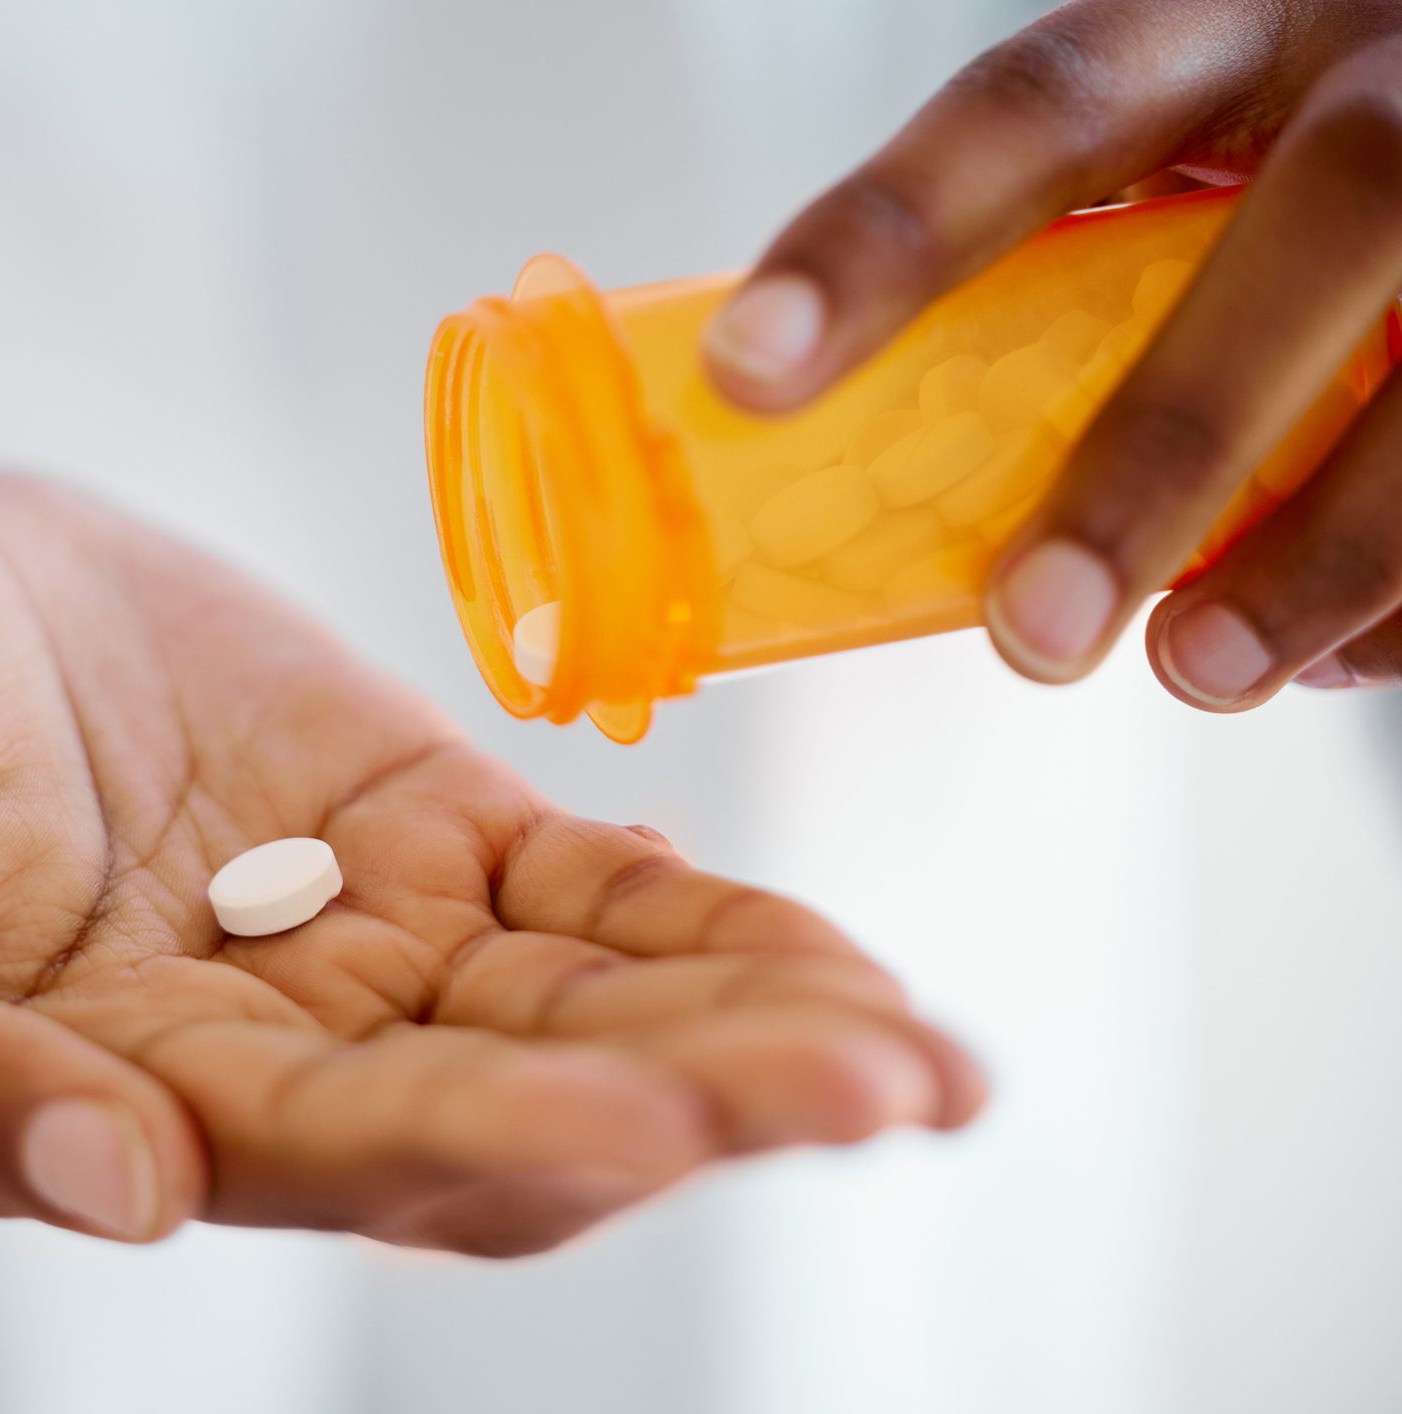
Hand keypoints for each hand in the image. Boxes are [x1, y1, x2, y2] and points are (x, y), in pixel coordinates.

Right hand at [0, 465, 982, 1255]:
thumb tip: (120, 1197)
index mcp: (102, 1098)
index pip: (324, 1150)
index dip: (484, 1131)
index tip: (646, 1117)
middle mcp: (254, 1054)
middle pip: (501, 1110)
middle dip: (689, 1104)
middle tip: (872, 1090)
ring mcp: (349, 940)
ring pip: (576, 1012)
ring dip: (743, 1034)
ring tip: (919, 1058)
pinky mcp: (414, 826)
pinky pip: (582, 895)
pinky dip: (702, 923)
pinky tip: (834, 960)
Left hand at [702, 0, 1401, 707]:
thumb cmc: (1270, 186)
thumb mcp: (1173, 165)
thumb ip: (1051, 277)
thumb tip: (850, 482)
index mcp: (1222, 22)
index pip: (1039, 102)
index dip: (889, 233)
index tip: (753, 366)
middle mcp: (1390, 65)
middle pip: (1322, 216)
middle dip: (1170, 444)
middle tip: (1033, 629)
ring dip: (1322, 552)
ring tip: (1194, 672)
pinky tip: (1330, 656)